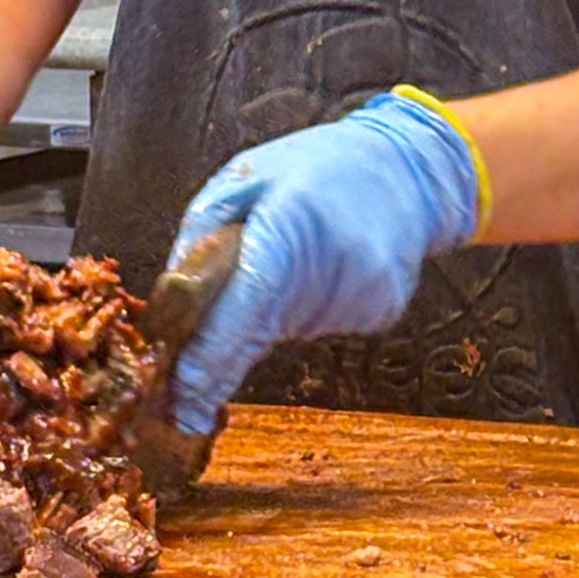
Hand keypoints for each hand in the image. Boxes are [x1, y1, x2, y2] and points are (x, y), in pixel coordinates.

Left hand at [167, 90, 484, 434]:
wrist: (406, 170)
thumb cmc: (315, 167)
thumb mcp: (243, 176)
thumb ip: (203, 235)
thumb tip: (172, 303)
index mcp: (296, 220)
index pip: (249, 300)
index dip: (214, 349)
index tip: (181, 389)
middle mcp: (336, 262)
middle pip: (262, 331)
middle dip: (218, 371)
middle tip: (181, 410)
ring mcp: (365, 291)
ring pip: (285, 330)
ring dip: (260, 322)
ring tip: (277, 269)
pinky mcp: (380, 311)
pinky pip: (315, 325)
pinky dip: (296, 312)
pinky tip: (311, 273)